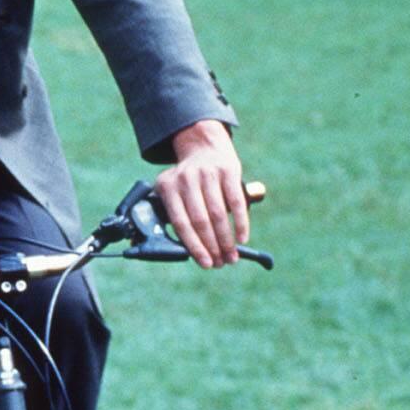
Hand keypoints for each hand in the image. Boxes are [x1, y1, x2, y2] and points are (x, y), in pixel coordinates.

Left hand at [154, 120, 248, 267]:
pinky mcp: (227, 170)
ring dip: (226, 240)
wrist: (204, 146)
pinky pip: (236, 202)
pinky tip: (242, 239)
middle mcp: (185, 179)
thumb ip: (177, 215)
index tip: (205, 263)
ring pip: (218, 214)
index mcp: (167, 186)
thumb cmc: (189, 181)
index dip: (194, 246)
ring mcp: (206, 173)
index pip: (180, 222)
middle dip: (212, 246)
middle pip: (200, 220)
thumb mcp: (174, 191)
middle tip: (222, 263)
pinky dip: (241, 223)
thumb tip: (184, 251)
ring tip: (231, 256)